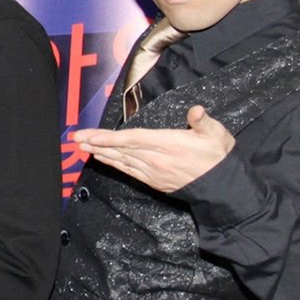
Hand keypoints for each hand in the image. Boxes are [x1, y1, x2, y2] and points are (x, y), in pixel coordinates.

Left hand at [72, 105, 234, 193]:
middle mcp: (156, 159)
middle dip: (97, 143)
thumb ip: (203, 121)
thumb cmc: (218, 157)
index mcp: (168, 144)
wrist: (223, 188)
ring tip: (82, 146)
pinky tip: (102, 158)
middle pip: (121, 149)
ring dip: (101, 153)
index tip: (92, 136)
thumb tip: (196, 111)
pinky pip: (129, 171)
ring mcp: (153, 172)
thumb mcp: (216, 135)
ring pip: (122, 160)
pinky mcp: (154, 180)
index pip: (133, 139)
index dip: (110, 138)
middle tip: (76, 138)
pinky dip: (113, 164)